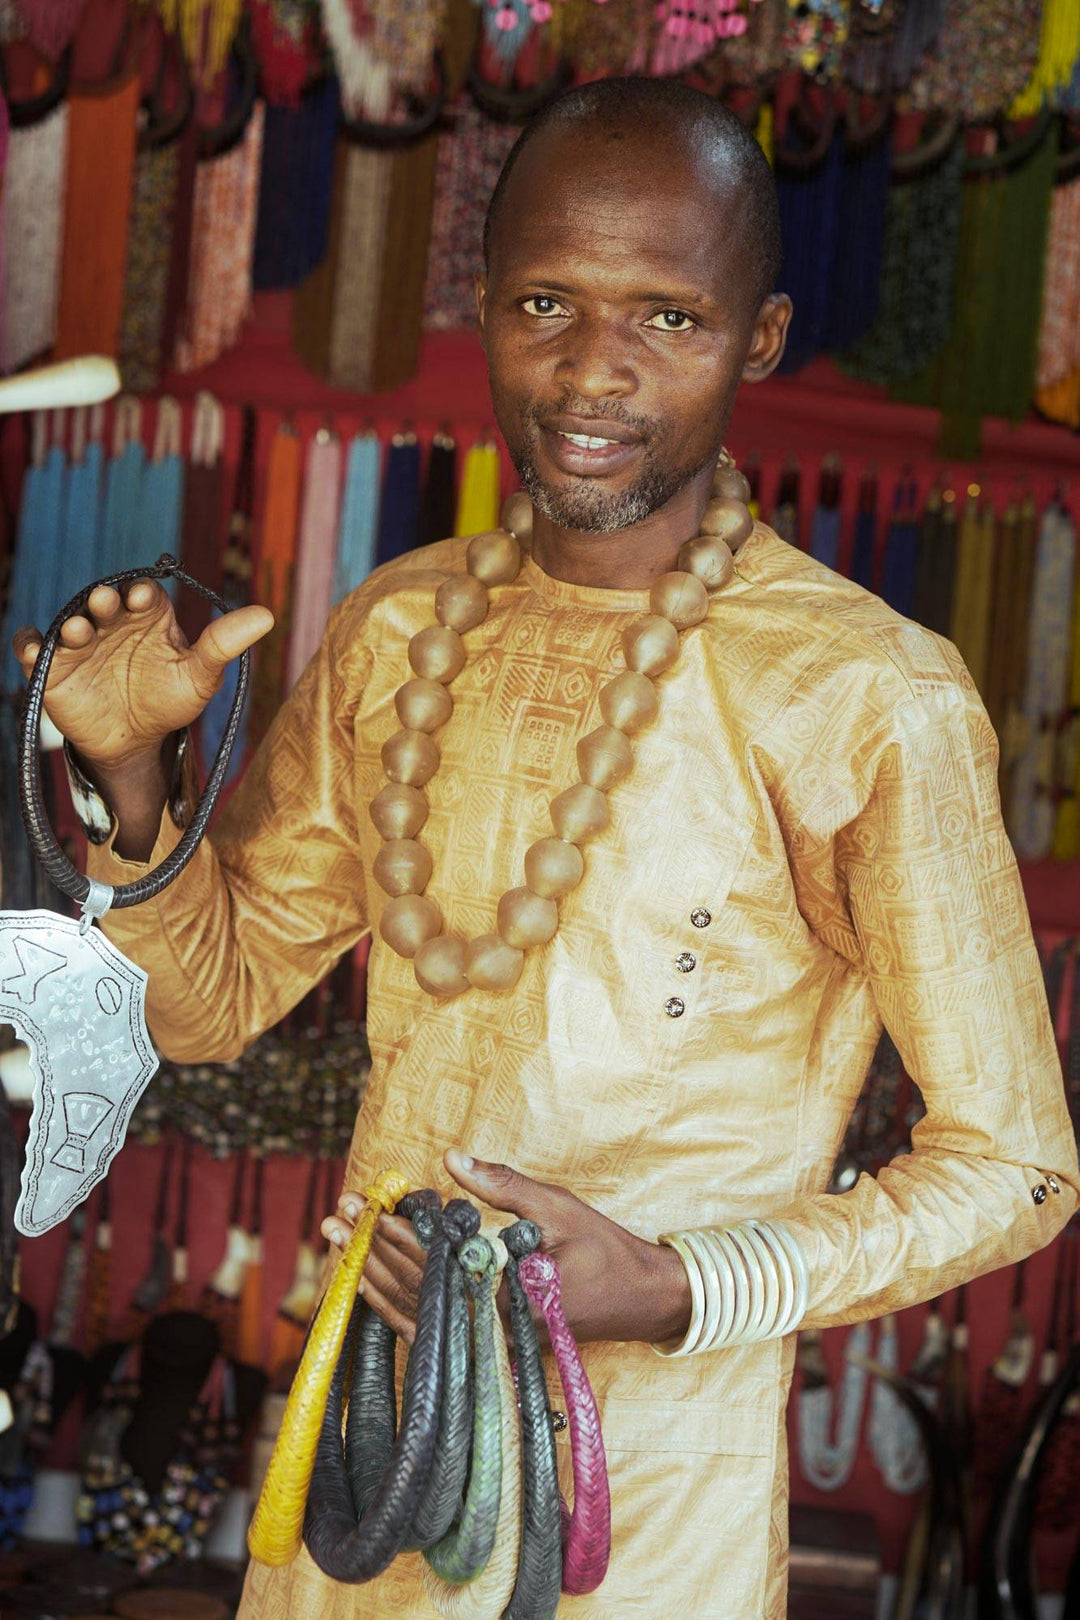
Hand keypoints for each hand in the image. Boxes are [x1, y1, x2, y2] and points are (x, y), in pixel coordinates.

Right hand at [12, 578, 272, 772]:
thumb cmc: (170, 703)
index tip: (144, 599)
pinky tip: (32, 645)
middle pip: (103, 603)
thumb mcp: (200, 676)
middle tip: (106, 603)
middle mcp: (111, 623)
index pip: (143, 595)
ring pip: (69, 624)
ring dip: (70, 623)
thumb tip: (268, 614)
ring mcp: (80, 645)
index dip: (141, 594)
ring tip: (78, 630)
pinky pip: (32, 650)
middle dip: (103, 601)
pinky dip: (28, 644)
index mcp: (147, 617)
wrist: (137, 744)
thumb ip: (224, 644)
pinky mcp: (53, 669)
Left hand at [322, 1149, 691, 1349]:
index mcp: (506, 1291)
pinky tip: (366, 1287)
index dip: (395, 1232)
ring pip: (414, 1309)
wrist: (638, 1299)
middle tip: (336, 1215)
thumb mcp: (557, 1206)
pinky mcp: (488, 1342)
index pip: (434, 1261)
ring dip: (372, 1274)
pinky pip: (430, 1330)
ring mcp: (487, 1339)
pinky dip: (394, 1307)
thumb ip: (502, 1186)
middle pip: (414, 1285)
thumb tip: (450, 1158)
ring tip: (336, 1242)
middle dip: (372, 1247)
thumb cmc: (601, 1249)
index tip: (363, 1206)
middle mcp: (490, 1324)